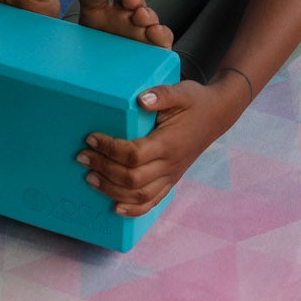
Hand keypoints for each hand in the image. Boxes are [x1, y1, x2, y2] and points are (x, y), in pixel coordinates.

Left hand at [78, 73, 251, 215]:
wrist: (218, 115)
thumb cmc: (196, 102)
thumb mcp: (181, 91)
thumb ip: (161, 94)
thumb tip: (141, 99)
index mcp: (168, 143)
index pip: (133, 154)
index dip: (109, 149)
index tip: (90, 138)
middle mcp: (170, 164)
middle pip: (131, 178)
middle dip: (103, 169)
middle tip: (82, 156)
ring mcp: (171, 175)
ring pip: (139, 195)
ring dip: (111, 190)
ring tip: (90, 178)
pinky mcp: (172, 180)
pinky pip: (153, 202)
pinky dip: (133, 209)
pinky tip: (116, 207)